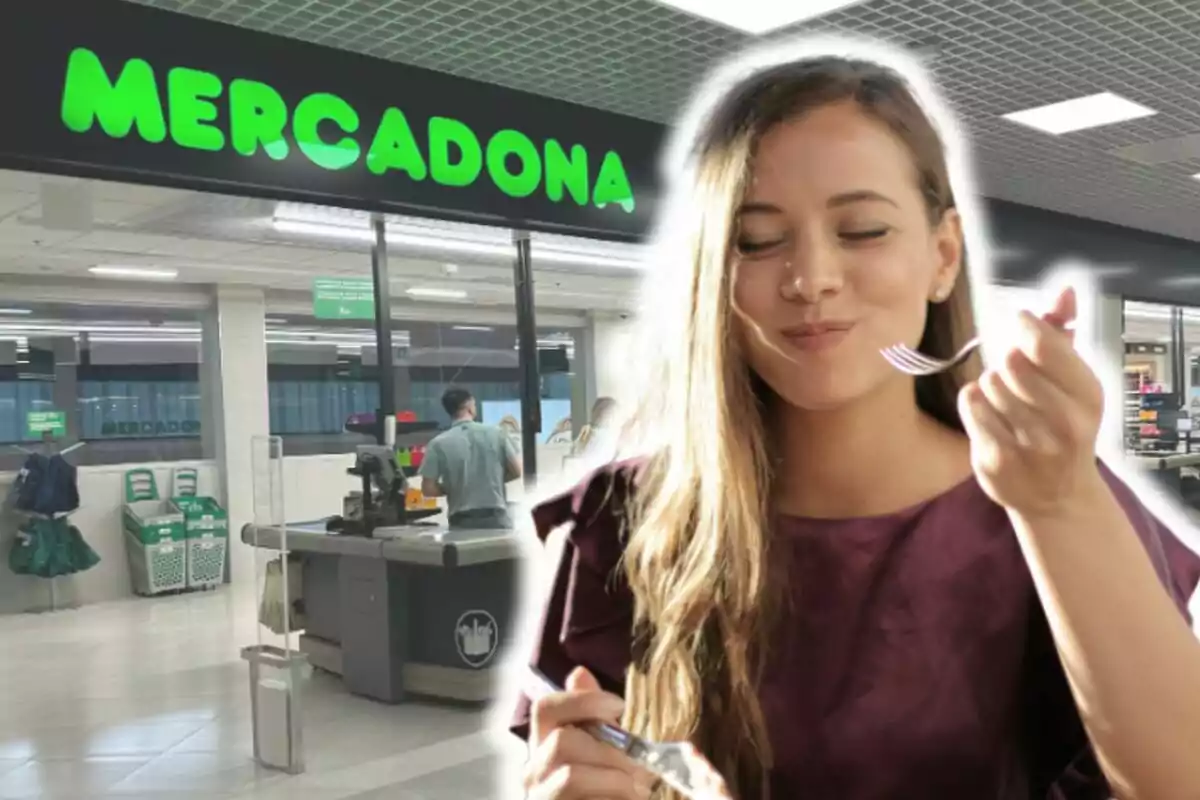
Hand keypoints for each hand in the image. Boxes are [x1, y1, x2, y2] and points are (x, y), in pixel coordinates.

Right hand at [524, 667, 655, 798]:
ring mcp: (541, 798)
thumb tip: (580, 672)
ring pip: (571, 776)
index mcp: (544, 745)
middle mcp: (534, 772)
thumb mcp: (604, 752)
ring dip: (615, 781)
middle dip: (610, 752)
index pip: (546, 708)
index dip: (582, 700)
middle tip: (641, 766)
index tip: (619, 706)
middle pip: (562, 742)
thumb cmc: (605, 791)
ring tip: (639, 791)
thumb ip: (594, 719)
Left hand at [958, 287, 1106, 520]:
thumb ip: (1064, 333)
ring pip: (987, 382)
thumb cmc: (1063, 425)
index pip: (1043, 344)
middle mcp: (1063, 422)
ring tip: (1009, 404)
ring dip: (992, 386)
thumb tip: (1064, 292)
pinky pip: (970, 405)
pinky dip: (975, 405)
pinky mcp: (995, 460)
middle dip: (1008, 361)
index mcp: (1087, 396)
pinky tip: (992, 419)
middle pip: (1010, 361)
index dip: (1024, 326)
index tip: (1022, 326)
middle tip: (1016, 376)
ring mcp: (1028, 445)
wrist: (1058, 496)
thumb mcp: (1074, 382)